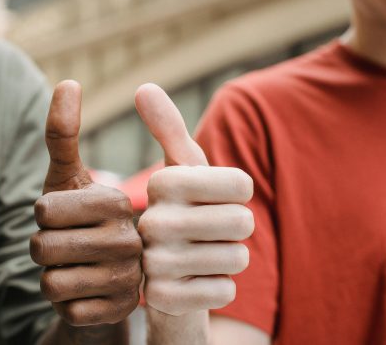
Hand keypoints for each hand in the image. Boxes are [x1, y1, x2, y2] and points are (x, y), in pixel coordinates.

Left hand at [29, 80, 142, 325]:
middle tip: (67, 246)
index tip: (65, 218)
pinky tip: (85, 293)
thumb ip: (63, 133)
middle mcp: (131, 239)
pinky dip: (66, 304)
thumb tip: (69, 81)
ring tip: (76, 268)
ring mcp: (129, 278)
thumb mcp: (66, 177)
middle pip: (42, 248)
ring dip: (52, 277)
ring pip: (50, 282)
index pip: (43, 212)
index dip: (41, 217)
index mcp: (117, 202)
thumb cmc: (78, 220)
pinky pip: (66, 310)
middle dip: (41, 250)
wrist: (102, 276)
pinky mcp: (120, 311)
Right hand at [135, 84, 254, 316]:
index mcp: (163, 183)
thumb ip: (170, 129)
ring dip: (229, 260)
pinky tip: (197, 282)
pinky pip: (226, 291)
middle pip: (243, 222)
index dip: (238, 195)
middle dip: (237, 230)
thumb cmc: (184, 212)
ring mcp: (156, 264)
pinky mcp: (166, 299)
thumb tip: (143, 86)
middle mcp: (152, 222)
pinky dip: (220, 288)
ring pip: (237, 258)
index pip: (242, 184)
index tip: (214, 200)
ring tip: (203, 256)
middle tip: (212, 232)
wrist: (166, 275)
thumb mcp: (183, 170)